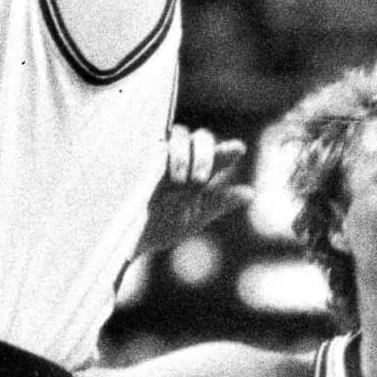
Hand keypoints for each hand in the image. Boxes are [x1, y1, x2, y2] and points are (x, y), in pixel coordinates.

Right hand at [135, 125, 253, 254]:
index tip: (239, 149)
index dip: (226, 150)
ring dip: (181, 154)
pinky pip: (146, 144)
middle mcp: (180, 157)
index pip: (215, 151)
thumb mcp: (193, 217)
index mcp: (197, 168)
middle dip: (203, 155)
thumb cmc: (163, 226)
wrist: (125, 240)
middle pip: (198, 137)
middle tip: (199, 181)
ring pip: (176, 136)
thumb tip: (250, 193)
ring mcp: (157, 155)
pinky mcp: (135, 158)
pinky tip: (157, 164)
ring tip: (179, 180)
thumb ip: (218, 202)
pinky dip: (156, 151)